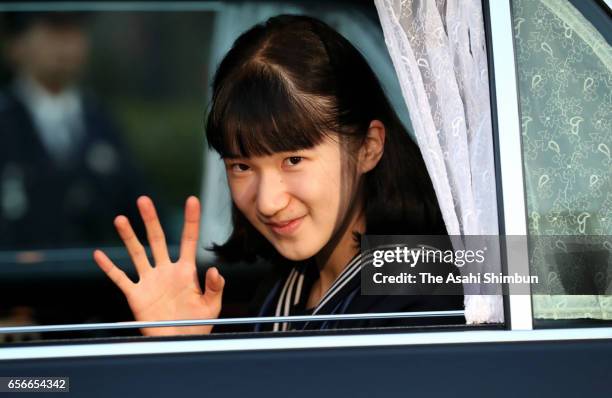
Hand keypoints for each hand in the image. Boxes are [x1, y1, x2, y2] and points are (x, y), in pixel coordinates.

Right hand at [93, 196, 223, 335]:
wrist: (179, 343)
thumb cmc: (197, 325)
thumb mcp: (212, 306)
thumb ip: (215, 288)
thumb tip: (215, 271)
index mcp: (186, 271)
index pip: (189, 239)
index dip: (191, 220)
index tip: (193, 200)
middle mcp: (166, 271)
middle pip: (157, 239)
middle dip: (151, 220)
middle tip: (144, 200)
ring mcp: (150, 281)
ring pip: (137, 253)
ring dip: (128, 237)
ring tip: (121, 219)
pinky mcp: (136, 295)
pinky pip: (120, 278)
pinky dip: (109, 267)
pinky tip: (99, 254)